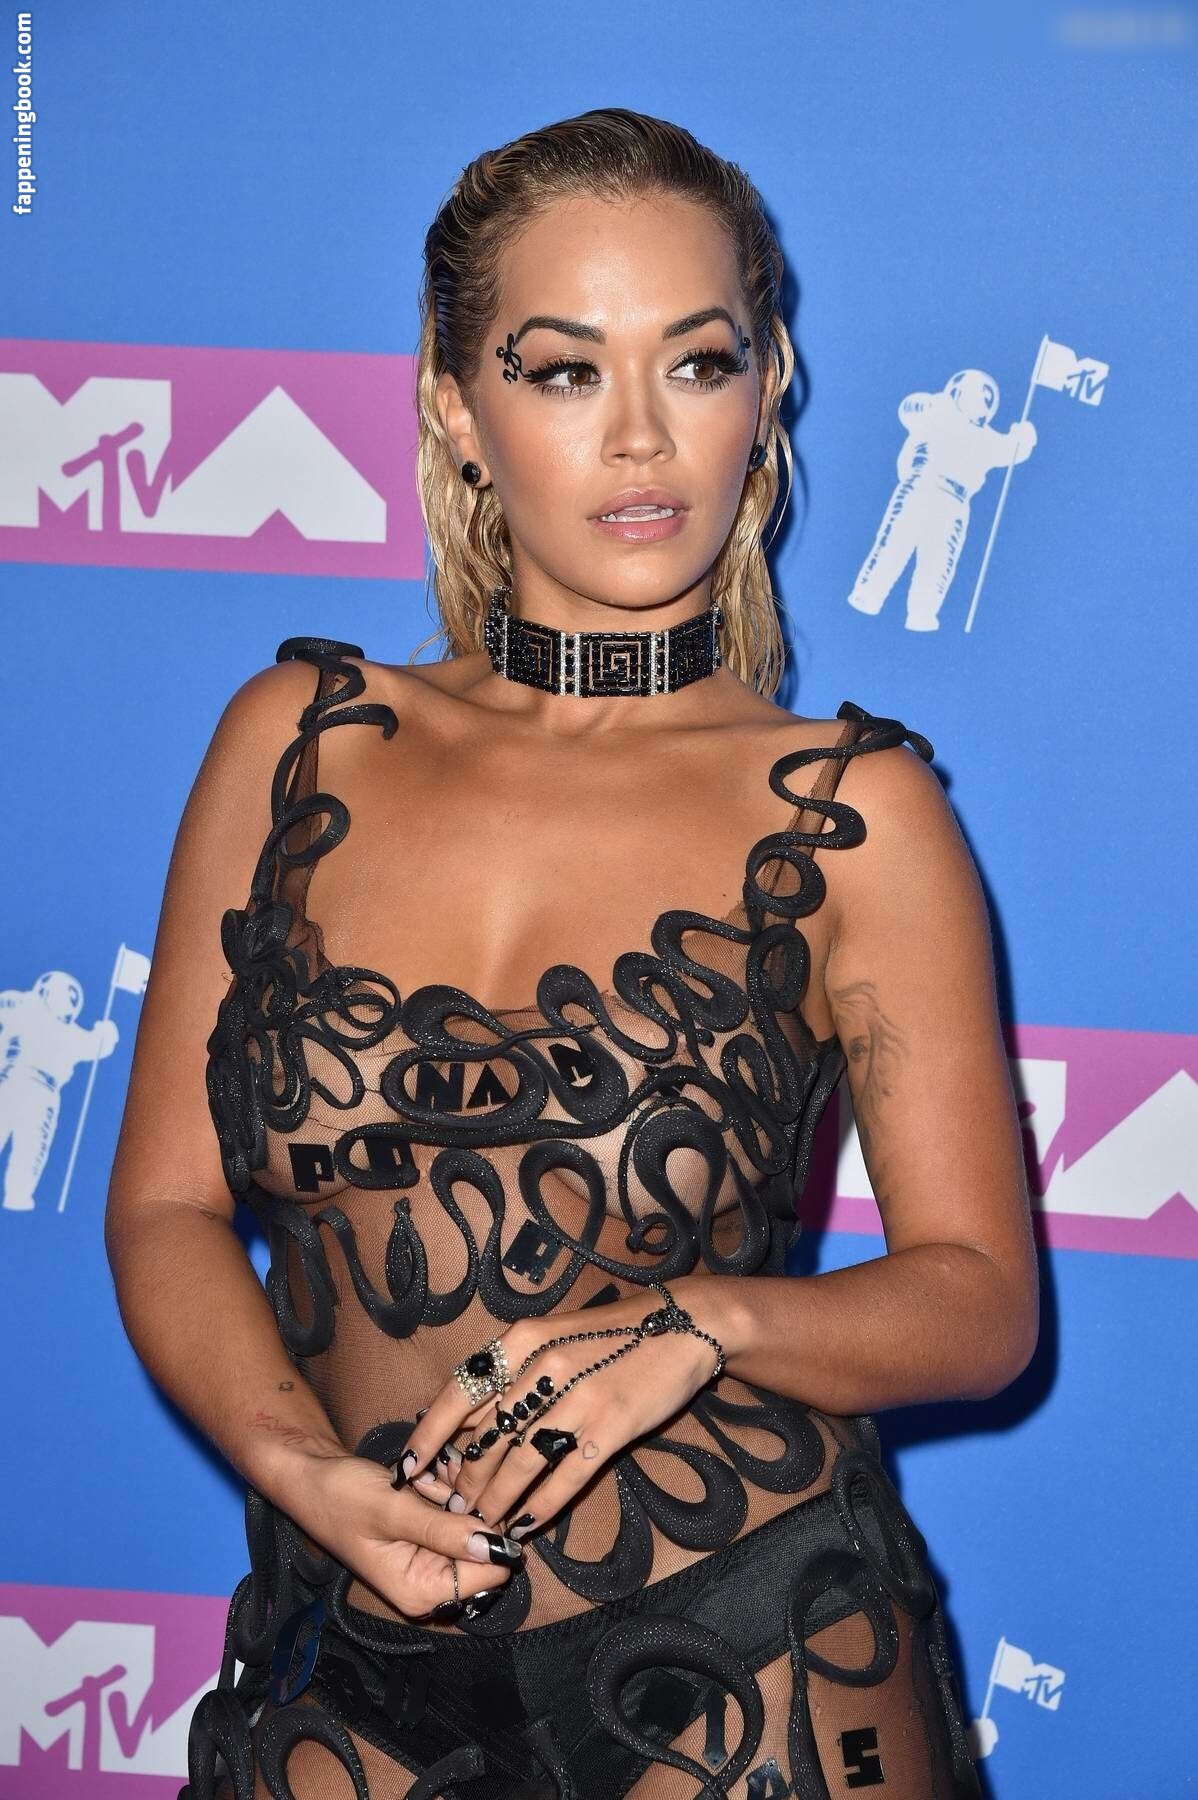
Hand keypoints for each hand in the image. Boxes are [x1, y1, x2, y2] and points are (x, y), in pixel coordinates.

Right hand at [279, 1447, 524, 1618]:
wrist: (312, 1478)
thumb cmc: (342, 1497)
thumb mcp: (392, 1511)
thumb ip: (444, 1532)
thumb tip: (499, 1549)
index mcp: (422, 1591)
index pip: (490, 1573)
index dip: (491, 1534)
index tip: (469, 1496)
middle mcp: (431, 1582)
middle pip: (485, 1546)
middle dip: (470, 1507)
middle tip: (439, 1478)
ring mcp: (431, 1559)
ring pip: (474, 1523)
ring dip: (457, 1493)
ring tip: (424, 1476)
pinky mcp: (428, 1537)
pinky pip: (457, 1512)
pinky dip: (448, 1489)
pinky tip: (424, 1476)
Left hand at [400, 1291, 721, 1538]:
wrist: (681, 1326)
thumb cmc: (609, 1334)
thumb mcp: (552, 1336)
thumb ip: (513, 1373)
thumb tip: (466, 1418)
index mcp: (523, 1340)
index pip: (459, 1394)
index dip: (429, 1436)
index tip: (408, 1468)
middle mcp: (544, 1367)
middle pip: (488, 1437)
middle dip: (465, 1479)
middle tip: (452, 1506)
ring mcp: (580, 1398)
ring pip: (521, 1463)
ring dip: (497, 1500)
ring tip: (483, 1523)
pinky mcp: (612, 1426)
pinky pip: (566, 1476)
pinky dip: (541, 1506)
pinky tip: (526, 1525)